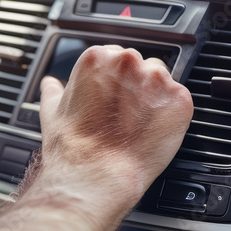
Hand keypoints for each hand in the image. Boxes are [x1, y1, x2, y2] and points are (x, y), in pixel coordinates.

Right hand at [37, 45, 193, 198]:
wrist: (96, 174)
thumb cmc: (73, 147)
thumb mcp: (52, 111)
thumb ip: (54, 91)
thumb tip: (50, 85)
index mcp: (97, 58)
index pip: (116, 56)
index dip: (115, 81)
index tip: (113, 97)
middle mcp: (127, 62)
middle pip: (142, 65)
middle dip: (137, 87)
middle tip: (126, 115)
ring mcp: (156, 79)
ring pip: (162, 81)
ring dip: (156, 98)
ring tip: (139, 125)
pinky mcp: (179, 100)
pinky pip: (180, 102)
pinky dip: (172, 116)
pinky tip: (154, 132)